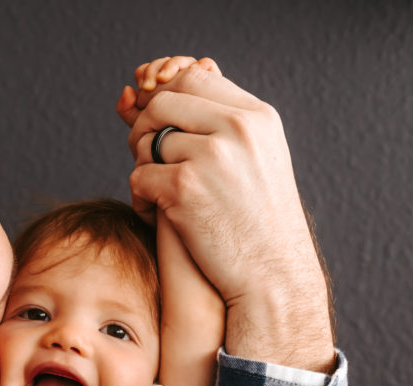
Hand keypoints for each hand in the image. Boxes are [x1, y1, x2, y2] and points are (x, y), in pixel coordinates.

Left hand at [116, 64, 334, 369]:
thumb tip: (181, 103)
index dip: (168, 98)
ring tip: (156, 197)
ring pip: (148, 141)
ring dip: (143, 168)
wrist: (273, 279)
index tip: (160, 127)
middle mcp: (236, 128)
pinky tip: (155, 218)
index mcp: (258, 117)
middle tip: (145, 160)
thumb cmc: (262, 230)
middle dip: (145, 128)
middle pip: (164, 102)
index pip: (196, 77)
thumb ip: (228, 131)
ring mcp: (210, 156)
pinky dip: (140, 199)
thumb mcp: (259, 165)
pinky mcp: (184, 188)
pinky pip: (139, 176)